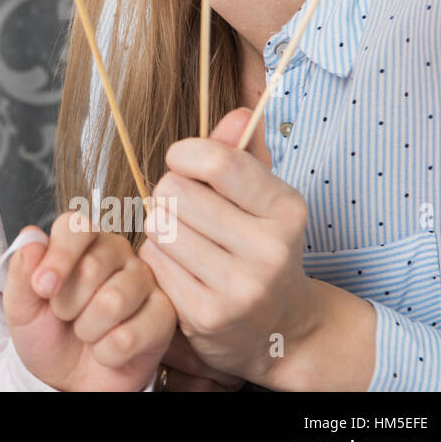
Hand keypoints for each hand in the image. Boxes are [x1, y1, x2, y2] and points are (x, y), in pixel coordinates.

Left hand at [4, 213, 174, 390]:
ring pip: (113, 302)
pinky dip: (107, 352)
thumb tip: (31, 237)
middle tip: (65, 315)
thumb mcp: (20, 306)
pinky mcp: (163, 315)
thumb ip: (21, 271)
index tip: (41, 288)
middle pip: (92, 266)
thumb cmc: (47, 332)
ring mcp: (144, 282)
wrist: (67, 377)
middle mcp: (117, 252)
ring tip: (85, 332)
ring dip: (87, 329)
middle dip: (67, 303)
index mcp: (82, 241)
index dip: (58, 257)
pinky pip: (130, 336)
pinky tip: (106, 349)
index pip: (76, 227)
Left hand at [138, 107, 317, 385]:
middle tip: (185, 208)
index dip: (184, 154)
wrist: (283, 330)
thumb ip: (244, 152)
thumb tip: (239, 111)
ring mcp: (239, 288)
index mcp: (287, 211)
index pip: (218, 162)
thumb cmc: (263, 246)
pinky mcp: (207, 315)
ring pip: (158, 226)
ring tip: (185, 238)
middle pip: (175, 192)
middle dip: (170, 193)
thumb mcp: (265, 198)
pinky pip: (153, 262)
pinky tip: (182, 268)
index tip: (183, 162)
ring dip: (161, 227)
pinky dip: (158, 260)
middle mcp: (269, 251)